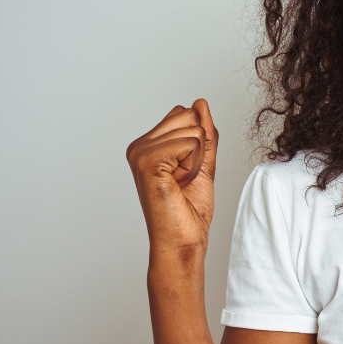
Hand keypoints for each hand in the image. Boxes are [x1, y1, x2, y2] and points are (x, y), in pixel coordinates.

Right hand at [126, 99, 218, 261]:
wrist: (183, 240)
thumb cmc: (190, 210)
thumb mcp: (203, 162)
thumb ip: (204, 133)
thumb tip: (200, 103)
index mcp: (147, 144)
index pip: (184, 113)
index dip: (198, 143)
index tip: (185, 172)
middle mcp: (139, 145)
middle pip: (188, 115)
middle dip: (198, 149)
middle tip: (184, 179)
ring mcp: (139, 152)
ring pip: (192, 129)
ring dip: (196, 160)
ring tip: (180, 183)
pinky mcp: (146, 160)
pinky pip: (190, 143)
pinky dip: (193, 166)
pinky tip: (178, 185)